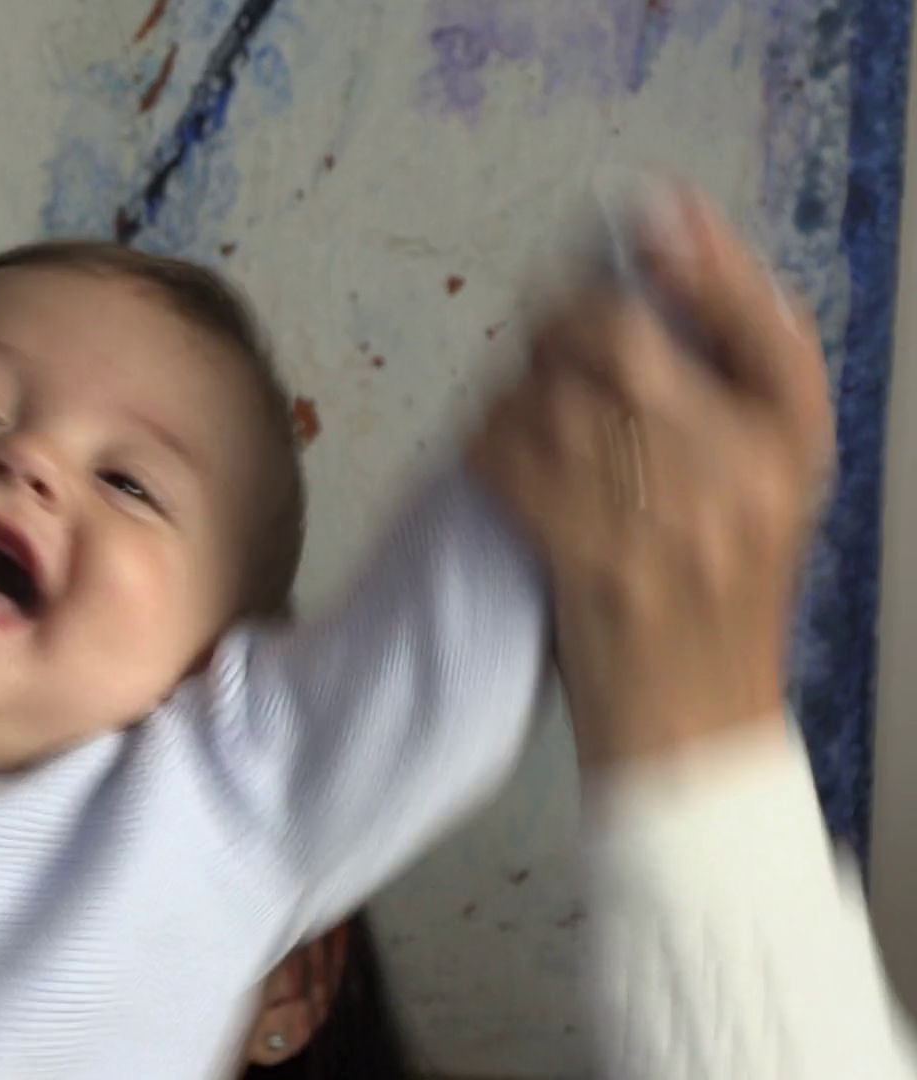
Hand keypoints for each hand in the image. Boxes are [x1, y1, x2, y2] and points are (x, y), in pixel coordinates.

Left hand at [468, 186, 834, 767]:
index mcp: (792, 445)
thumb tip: (680, 262)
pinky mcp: (582, 550)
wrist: (691, 719)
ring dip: (520, 390)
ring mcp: (658, 512)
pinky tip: (503, 461)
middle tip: (554, 338)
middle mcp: (735, 469)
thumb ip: (735, 382)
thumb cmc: (720, 597)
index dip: (702, 256)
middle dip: (568, 323)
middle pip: (624, 336)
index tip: (653, 209)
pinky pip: (507, 453)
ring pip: (551, 391)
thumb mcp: (766, 484)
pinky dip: (489, 444)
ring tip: (533, 419)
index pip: (762, 323)